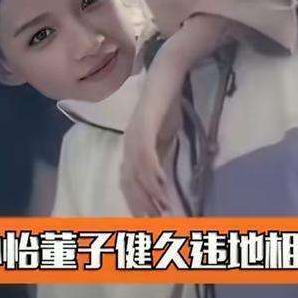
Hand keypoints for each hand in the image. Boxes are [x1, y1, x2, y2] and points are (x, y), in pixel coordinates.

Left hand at [120, 14, 231, 215]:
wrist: (167, 74)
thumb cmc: (168, 103)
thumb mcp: (166, 135)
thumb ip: (162, 155)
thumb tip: (165, 179)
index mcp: (132, 148)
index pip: (128, 182)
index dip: (136, 202)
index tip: (148, 220)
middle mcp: (128, 144)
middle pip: (129, 182)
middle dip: (141, 204)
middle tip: (155, 223)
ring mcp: (134, 135)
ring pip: (137, 172)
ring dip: (150, 193)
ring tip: (164, 209)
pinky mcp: (143, 125)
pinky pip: (146, 154)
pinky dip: (153, 172)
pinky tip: (162, 185)